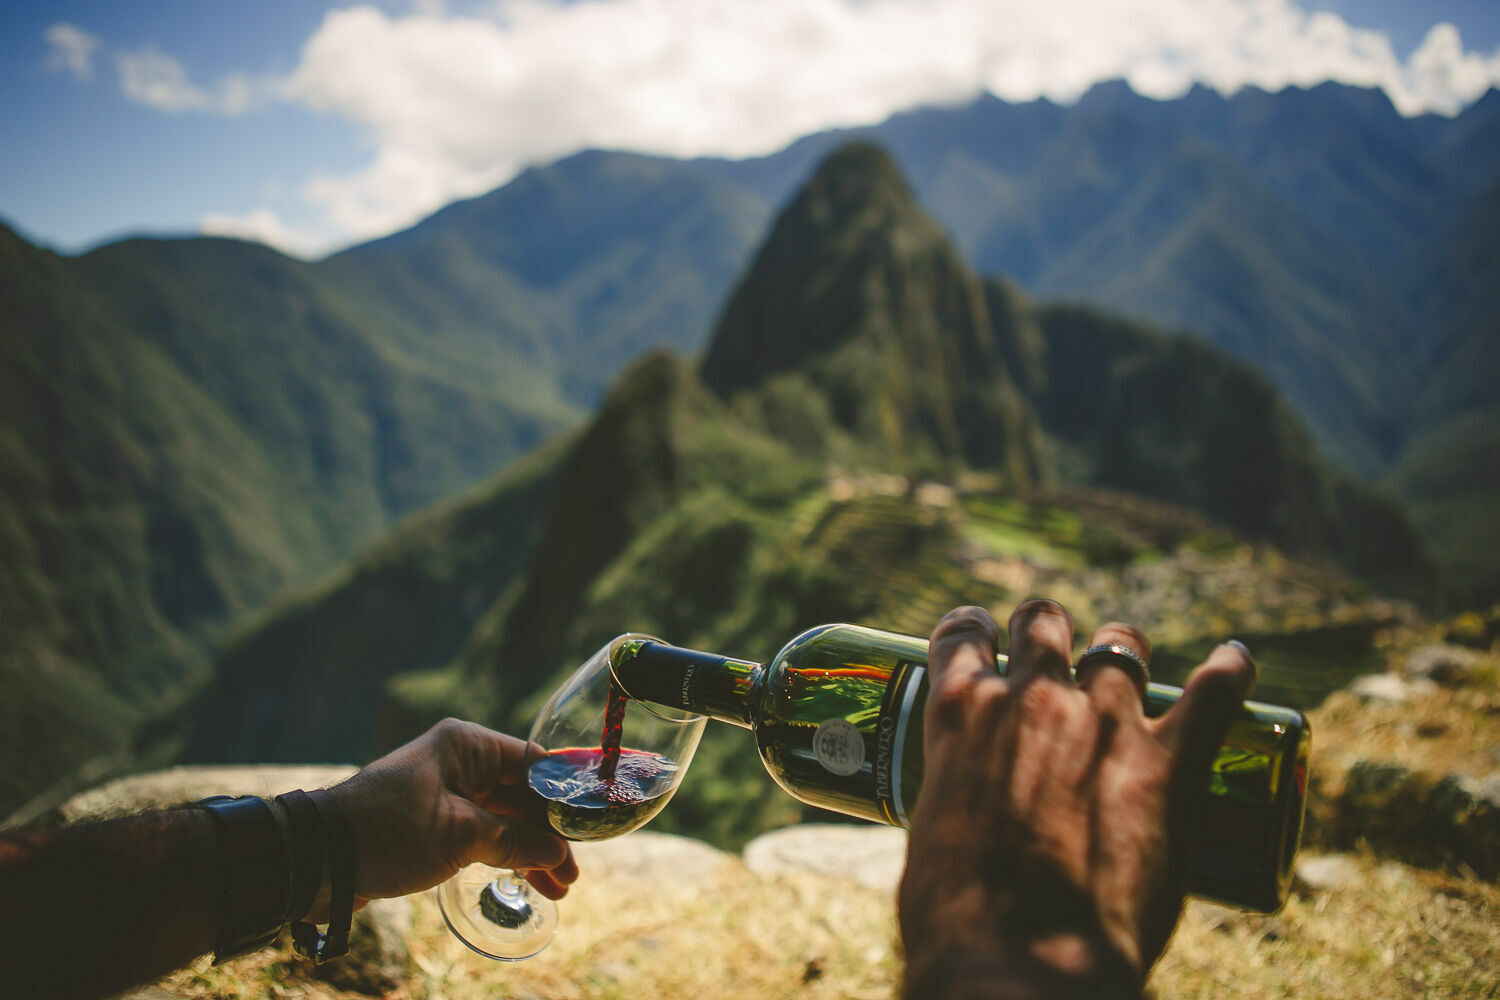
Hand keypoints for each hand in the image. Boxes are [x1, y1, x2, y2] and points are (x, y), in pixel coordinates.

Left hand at [325, 718, 578, 906]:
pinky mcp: (431, 821)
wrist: (318, 859)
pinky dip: (504, 854)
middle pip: (521, 794)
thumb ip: (515, 842)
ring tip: (558, 888)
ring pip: (503, 818)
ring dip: (530, 850)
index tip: (591, 824)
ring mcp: (445, 792)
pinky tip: (526, 878)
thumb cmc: (390, 832)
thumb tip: (557, 854)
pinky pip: (481, 833)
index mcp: (467, 746)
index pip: (534, 762)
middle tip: (574, 871)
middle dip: (549, 833)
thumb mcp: (460, 836)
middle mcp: (459, 762)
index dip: (565, 794)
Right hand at [898, 601, 1254, 997]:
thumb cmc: (956, 923)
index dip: (976, 632)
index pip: (964, 636)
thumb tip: (968, 831)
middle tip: (1058, 655)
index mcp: (961, 715)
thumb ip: (954, 810)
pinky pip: (1214, 693)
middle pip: (1045, 623)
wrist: (1021, 963)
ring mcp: (1104, 724)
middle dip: (1050, 630)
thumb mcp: (931, 843)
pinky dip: (1229, 670)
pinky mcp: (1169, 765)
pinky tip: (1236, 660)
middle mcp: (1032, 700)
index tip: (987, 638)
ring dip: (1122, 648)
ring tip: (1128, 658)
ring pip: (1120, 646)